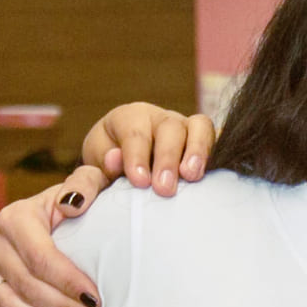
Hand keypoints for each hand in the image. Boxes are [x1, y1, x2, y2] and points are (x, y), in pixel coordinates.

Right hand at [0, 166, 112, 306]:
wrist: (53, 220)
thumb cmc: (75, 206)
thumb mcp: (87, 185)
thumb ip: (85, 185)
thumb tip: (72, 205)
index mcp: (16, 216)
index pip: (41, 258)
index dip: (68, 282)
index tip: (95, 300)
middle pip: (27, 285)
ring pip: (9, 304)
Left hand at [82, 101, 212, 194]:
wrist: (126, 171)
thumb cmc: (110, 170)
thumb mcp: (95, 171)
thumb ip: (95, 173)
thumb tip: (112, 161)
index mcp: (128, 119)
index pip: (134, 132)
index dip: (136, 156)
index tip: (139, 181)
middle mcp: (158, 118)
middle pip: (168, 128)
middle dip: (166, 158)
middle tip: (163, 188)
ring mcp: (183, 127)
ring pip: (196, 126)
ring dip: (195, 152)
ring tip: (191, 177)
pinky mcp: (202, 141)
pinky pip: (211, 136)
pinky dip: (210, 152)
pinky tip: (206, 176)